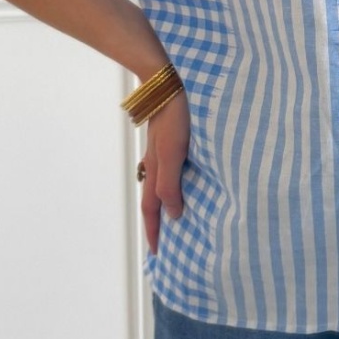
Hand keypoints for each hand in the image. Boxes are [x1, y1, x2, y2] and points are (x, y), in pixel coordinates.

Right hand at [139, 89, 190, 256]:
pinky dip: (174, 185)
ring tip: (176, 220)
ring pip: (162, 185)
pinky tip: (186, 182)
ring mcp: (163, 151)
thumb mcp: (174, 153)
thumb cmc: (174, 117)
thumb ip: (171, 183)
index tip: (158, 255)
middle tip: (164, 244)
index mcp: (155, 170)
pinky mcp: (172, 139)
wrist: (167, 83)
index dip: (155, 232)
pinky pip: (171, 170)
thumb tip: (175, 214)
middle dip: (157, 224)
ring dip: (166, 205)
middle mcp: (156, 163)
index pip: (152, 209)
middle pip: (154, 201)